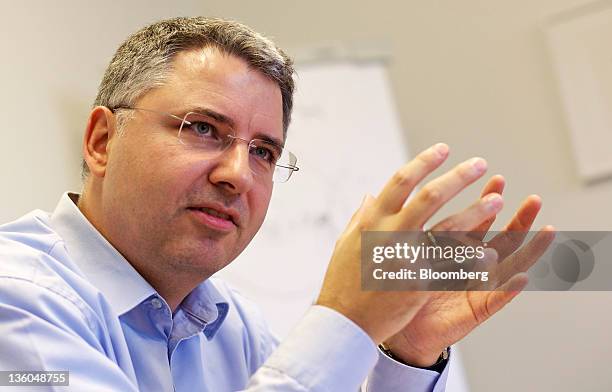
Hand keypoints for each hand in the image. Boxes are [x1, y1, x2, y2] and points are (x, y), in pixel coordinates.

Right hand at [316, 143, 503, 343]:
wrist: (344, 322)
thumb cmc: (343, 281)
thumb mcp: (346, 243)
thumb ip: (361, 216)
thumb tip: (371, 194)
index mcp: (372, 220)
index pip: (401, 181)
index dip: (423, 162)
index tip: (443, 149)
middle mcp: (390, 234)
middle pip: (430, 197)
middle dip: (458, 177)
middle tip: (479, 163)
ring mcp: (406, 258)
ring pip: (449, 228)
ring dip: (476, 212)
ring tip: (498, 199)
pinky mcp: (419, 283)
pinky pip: (452, 267)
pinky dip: (471, 258)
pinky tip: (489, 252)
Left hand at [384, 177, 554, 365]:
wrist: (400, 330)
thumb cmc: (403, 291)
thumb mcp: (406, 253)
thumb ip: (406, 225)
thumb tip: (380, 194)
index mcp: (455, 251)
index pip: (477, 222)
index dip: (487, 202)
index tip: (496, 180)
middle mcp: (471, 267)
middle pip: (501, 240)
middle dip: (519, 220)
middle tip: (534, 199)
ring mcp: (476, 288)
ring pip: (509, 266)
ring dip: (528, 249)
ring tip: (547, 231)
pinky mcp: (475, 311)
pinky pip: (495, 300)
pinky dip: (508, 290)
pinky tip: (523, 277)